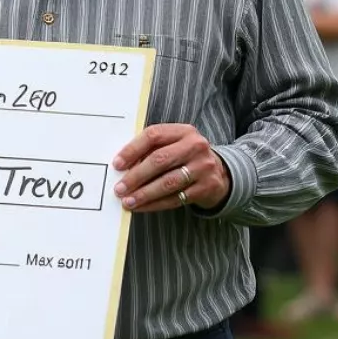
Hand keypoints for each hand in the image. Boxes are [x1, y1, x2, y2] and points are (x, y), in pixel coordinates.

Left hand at [112, 123, 230, 212]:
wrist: (220, 174)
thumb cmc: (186, 157)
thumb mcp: (173, 145)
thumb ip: (151, 150)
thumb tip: (122, 167)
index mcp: (183, 131)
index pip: (153, 135)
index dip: (132, 150)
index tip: (117, 164)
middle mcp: (195, 146)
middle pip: (160, 160)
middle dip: (136, 176)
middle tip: (119, 188)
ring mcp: (203, 167)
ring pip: (168, 182)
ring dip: (144, 194)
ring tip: (128, 201)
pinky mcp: (207, 187)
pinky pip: (176, 198)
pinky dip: (156, 204)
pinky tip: (142, 207)